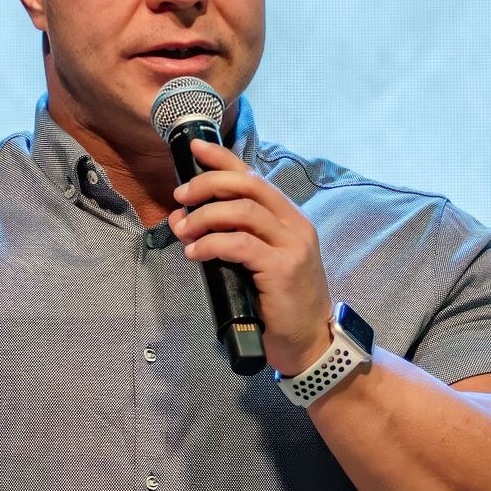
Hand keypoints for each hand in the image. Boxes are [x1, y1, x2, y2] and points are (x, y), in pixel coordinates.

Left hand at [167, 138, 332, 375]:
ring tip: (183, 228)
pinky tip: (194, 253)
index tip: (196, 148)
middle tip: (181, 195)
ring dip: (205, 216)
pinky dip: (211, 244)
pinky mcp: (282, 269)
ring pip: (242, 211)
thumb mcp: (255, 262)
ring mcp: (292, 246)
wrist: (309, 342)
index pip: (254, 177)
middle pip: (248, 186)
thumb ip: (228, 237)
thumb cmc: (278, 303)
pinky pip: (240, 244)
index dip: (223, 158)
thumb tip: (184, 218)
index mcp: (288, 218)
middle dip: (208, 184)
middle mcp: (294, 226)